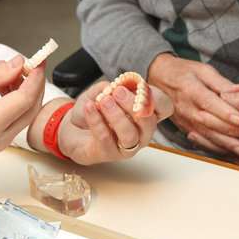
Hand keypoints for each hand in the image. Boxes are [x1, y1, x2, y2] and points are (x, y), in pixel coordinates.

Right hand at [0, 55, 44, 153]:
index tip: (38, 62)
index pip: (24, 99)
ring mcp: (2, 142)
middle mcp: (0, 138)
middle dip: (35, 83)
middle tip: (32, 64)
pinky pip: (18, 117)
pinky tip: (6, 85)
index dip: (34, 78)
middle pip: (31, 107)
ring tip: (11, 72)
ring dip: (26, 90)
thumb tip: (19, 65)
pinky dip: (18, 99)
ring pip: (27, 112)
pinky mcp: (1, 139)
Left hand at [57, 81, 172, 164]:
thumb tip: (120, 85)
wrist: (73, 128)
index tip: (140, 86)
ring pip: (129, 134)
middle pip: (148, 122)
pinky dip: (97, 120)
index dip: (156, 97)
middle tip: (118, 92)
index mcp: (145, 114)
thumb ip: (112, 86)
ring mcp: (126, 146)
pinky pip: (105, 138)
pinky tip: (89, 107)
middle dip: (134, 104)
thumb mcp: (103, 91)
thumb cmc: (94, 110)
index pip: (164, 107)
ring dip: (117, 116)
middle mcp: (141, 133)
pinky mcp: (108, 154)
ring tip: (104, 101)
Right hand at [148, 53, 238, 155]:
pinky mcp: (184, 127)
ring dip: (222, 144)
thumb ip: (221, 82)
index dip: (224, 111)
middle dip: (227, 133)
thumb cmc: (182, 72)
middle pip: (207, 122)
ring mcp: (184, 119)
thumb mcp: (202, 70)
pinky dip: (213, 147)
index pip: (208, 102)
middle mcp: (186, 107)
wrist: (158, 78)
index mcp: (190, 89)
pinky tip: (226, 151)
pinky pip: (199, 140)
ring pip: (204, 135)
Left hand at [199, 86, 238, 157]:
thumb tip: (223, 96)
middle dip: (207, 134)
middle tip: (188, 125)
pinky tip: (210, 142)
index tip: (197, 111)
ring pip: (231, 151)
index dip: (213, 119)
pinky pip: (238, 153)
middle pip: (228, 142)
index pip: (232, 127)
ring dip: (211, 143)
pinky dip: (223, 147)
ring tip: (192, 136)